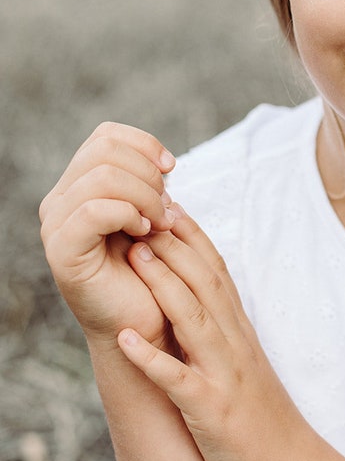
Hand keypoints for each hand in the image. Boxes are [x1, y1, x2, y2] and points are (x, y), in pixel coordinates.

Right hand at [40, 123, 176, 347]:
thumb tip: (163, 160)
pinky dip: (129, 214)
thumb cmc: (154, 272)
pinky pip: (95, 209)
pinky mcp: (63, 251)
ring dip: (145, 196)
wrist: (149, 324)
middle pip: (106, 151)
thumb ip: (148, 183)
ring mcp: (57, 225)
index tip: (172, 169)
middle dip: (148, 174)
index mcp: (80, 186)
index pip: (106, 136)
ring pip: (103, 176)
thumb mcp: (153, 216)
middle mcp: (60, 201)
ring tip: (160, 224)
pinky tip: (146, 234)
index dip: (144, 144)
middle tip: (166, 208)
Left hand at [117, 206, 300, 460]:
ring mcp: (224, 376)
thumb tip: (196, 295)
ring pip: (194, 320)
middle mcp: (234, 345)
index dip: (192, 236)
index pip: (217, 272)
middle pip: (205, 284)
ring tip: (134, 256)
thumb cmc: (260, 417)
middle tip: (143, 211)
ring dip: (163, 286)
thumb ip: (222, 329)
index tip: (168, 204)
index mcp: (239, 332)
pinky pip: (179, 381)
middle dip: (174, 246)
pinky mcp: (211, 411)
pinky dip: (151, 359)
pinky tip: (124, 341)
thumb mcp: (242, 363)